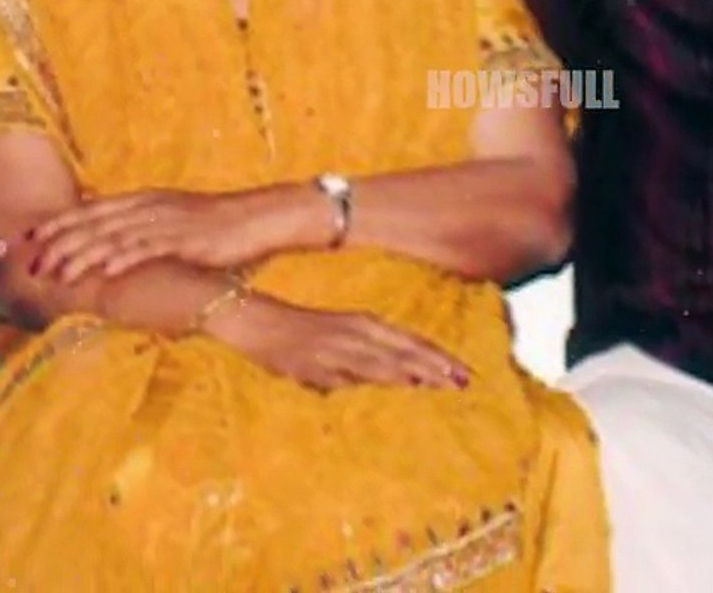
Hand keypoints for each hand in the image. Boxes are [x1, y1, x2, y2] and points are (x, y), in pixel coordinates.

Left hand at [29, 188, 314, 282]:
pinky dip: (123, 259)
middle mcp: (149, 207)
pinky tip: (103, 272)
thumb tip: (115, 247)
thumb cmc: (217, 227)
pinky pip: (149, 249)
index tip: (31, 235)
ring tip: (57, 272)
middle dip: (60, 242)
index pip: (92, 209)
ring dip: (82, 255)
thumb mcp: (173, 224)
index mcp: (144, 201)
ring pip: (115, 237)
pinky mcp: (187, 239)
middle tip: (31, 261)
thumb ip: (143, 232)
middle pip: (95, 222)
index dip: (60, 222)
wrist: (259, 218)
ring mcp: (167, 222)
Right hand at [209, 293, 471, 392]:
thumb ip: (359, 352)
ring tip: (440, 388)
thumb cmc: (289, 328)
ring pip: (379, 364)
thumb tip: (390, 380)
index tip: (463, 371)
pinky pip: (347, 380)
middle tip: (465, 382)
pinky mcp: (312, 367)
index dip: (435, 355)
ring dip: (411, 375)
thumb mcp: (331, 333)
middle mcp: (349, 334)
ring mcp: (331, 351)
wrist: (246, 317)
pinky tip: (386, 395)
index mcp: (357, 322)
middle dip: (433, 367)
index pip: (405, 340)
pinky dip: (370, 387)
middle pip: (400, 352)